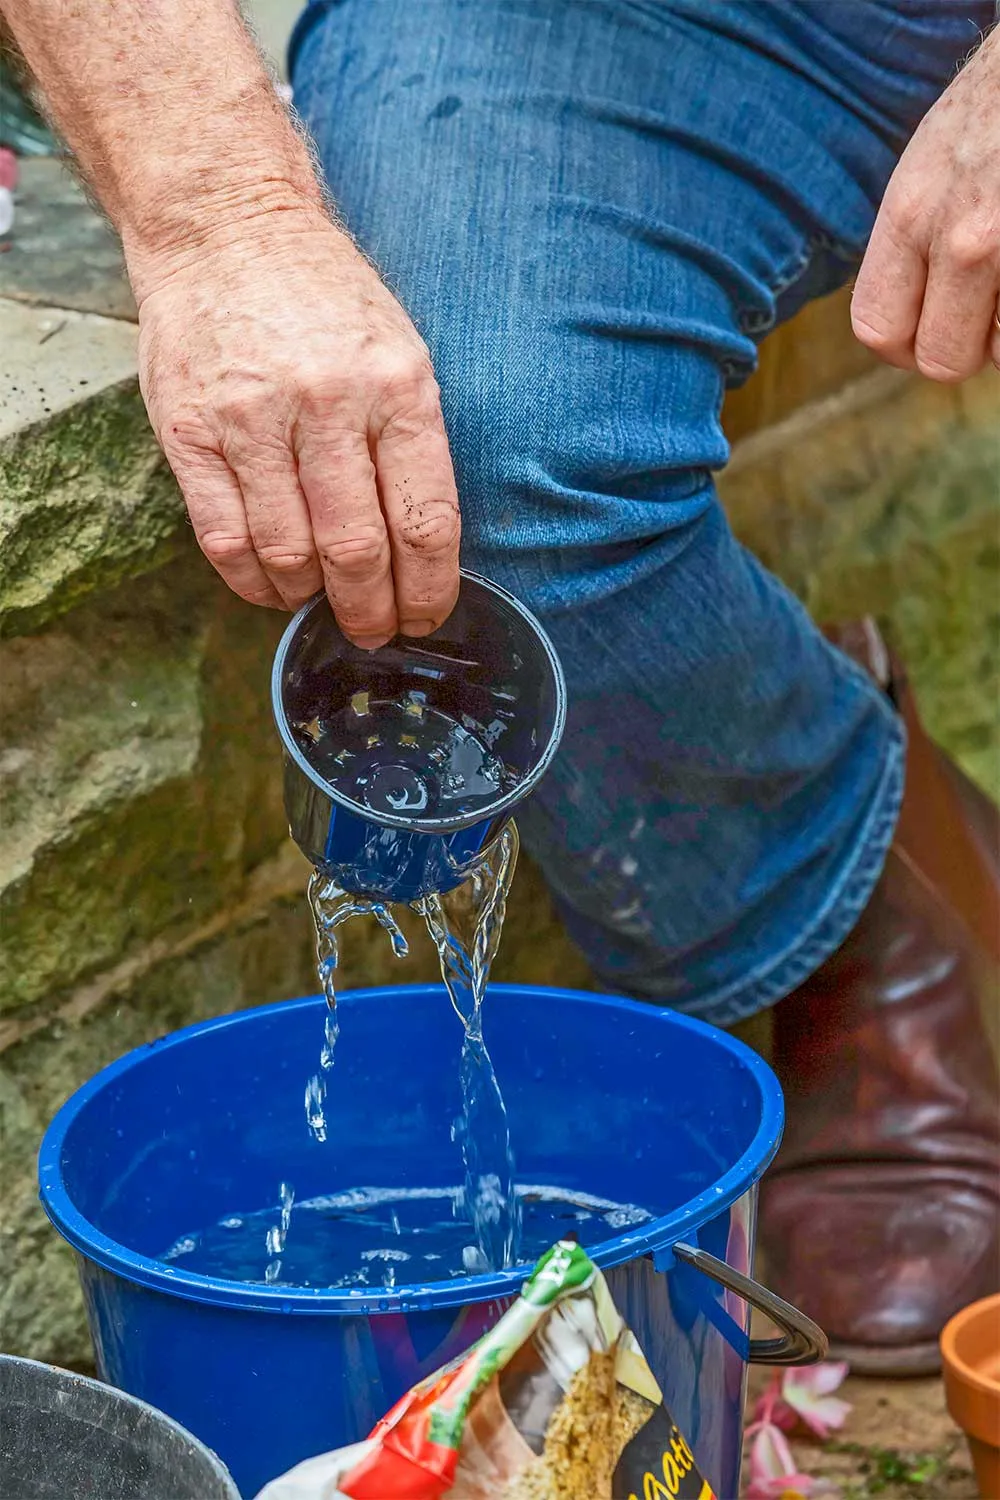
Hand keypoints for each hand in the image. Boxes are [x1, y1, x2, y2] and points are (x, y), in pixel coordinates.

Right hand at [135, 208, 460, 645]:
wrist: (226, 227)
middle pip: (358, 550)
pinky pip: (225, 539)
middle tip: (375, 632)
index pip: (425, 521)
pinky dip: (253, 582)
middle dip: (372, 610)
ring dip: (311, 599)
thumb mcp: (399, 351)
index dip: (430, 589)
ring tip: (322, 604)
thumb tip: (421, 552)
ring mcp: (252, 420)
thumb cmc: (324, 299)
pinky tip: (272, 587)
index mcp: (396, 387)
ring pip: (290, 554)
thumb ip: (411, 445)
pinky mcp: (191, 432)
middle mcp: (327, 404)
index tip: (426, 617)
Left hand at [852, 28, 999, 380]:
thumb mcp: (933, 160)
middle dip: (964, 350)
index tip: (924, 340)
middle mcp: (960, 236)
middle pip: (941, 358)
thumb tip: (910, 313)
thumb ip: (913, 236)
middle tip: (982, 320)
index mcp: (911, 212)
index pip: (878, 327)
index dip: (902, 349)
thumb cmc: (999, 103)